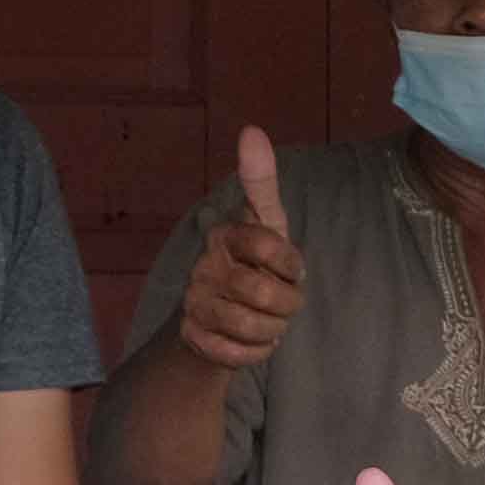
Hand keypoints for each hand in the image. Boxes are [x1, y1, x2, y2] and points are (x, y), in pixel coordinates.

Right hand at [178, 129, 308, 369]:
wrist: (216, 319)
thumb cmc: (253, 264)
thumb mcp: (265, 224)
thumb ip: (262, 182)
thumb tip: (251, 129)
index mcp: (224, 235)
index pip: (270, 245)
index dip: (291, 263)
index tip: (291, 268)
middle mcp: (204, 266)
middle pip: (263, 293)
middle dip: (286, 304)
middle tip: (284, 302)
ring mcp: (194, 302)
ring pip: (250, 326)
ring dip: (271, 330)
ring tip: (268, 322)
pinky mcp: (192, 337)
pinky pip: (236, 354)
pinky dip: (254, 352)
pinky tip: (252, 341)